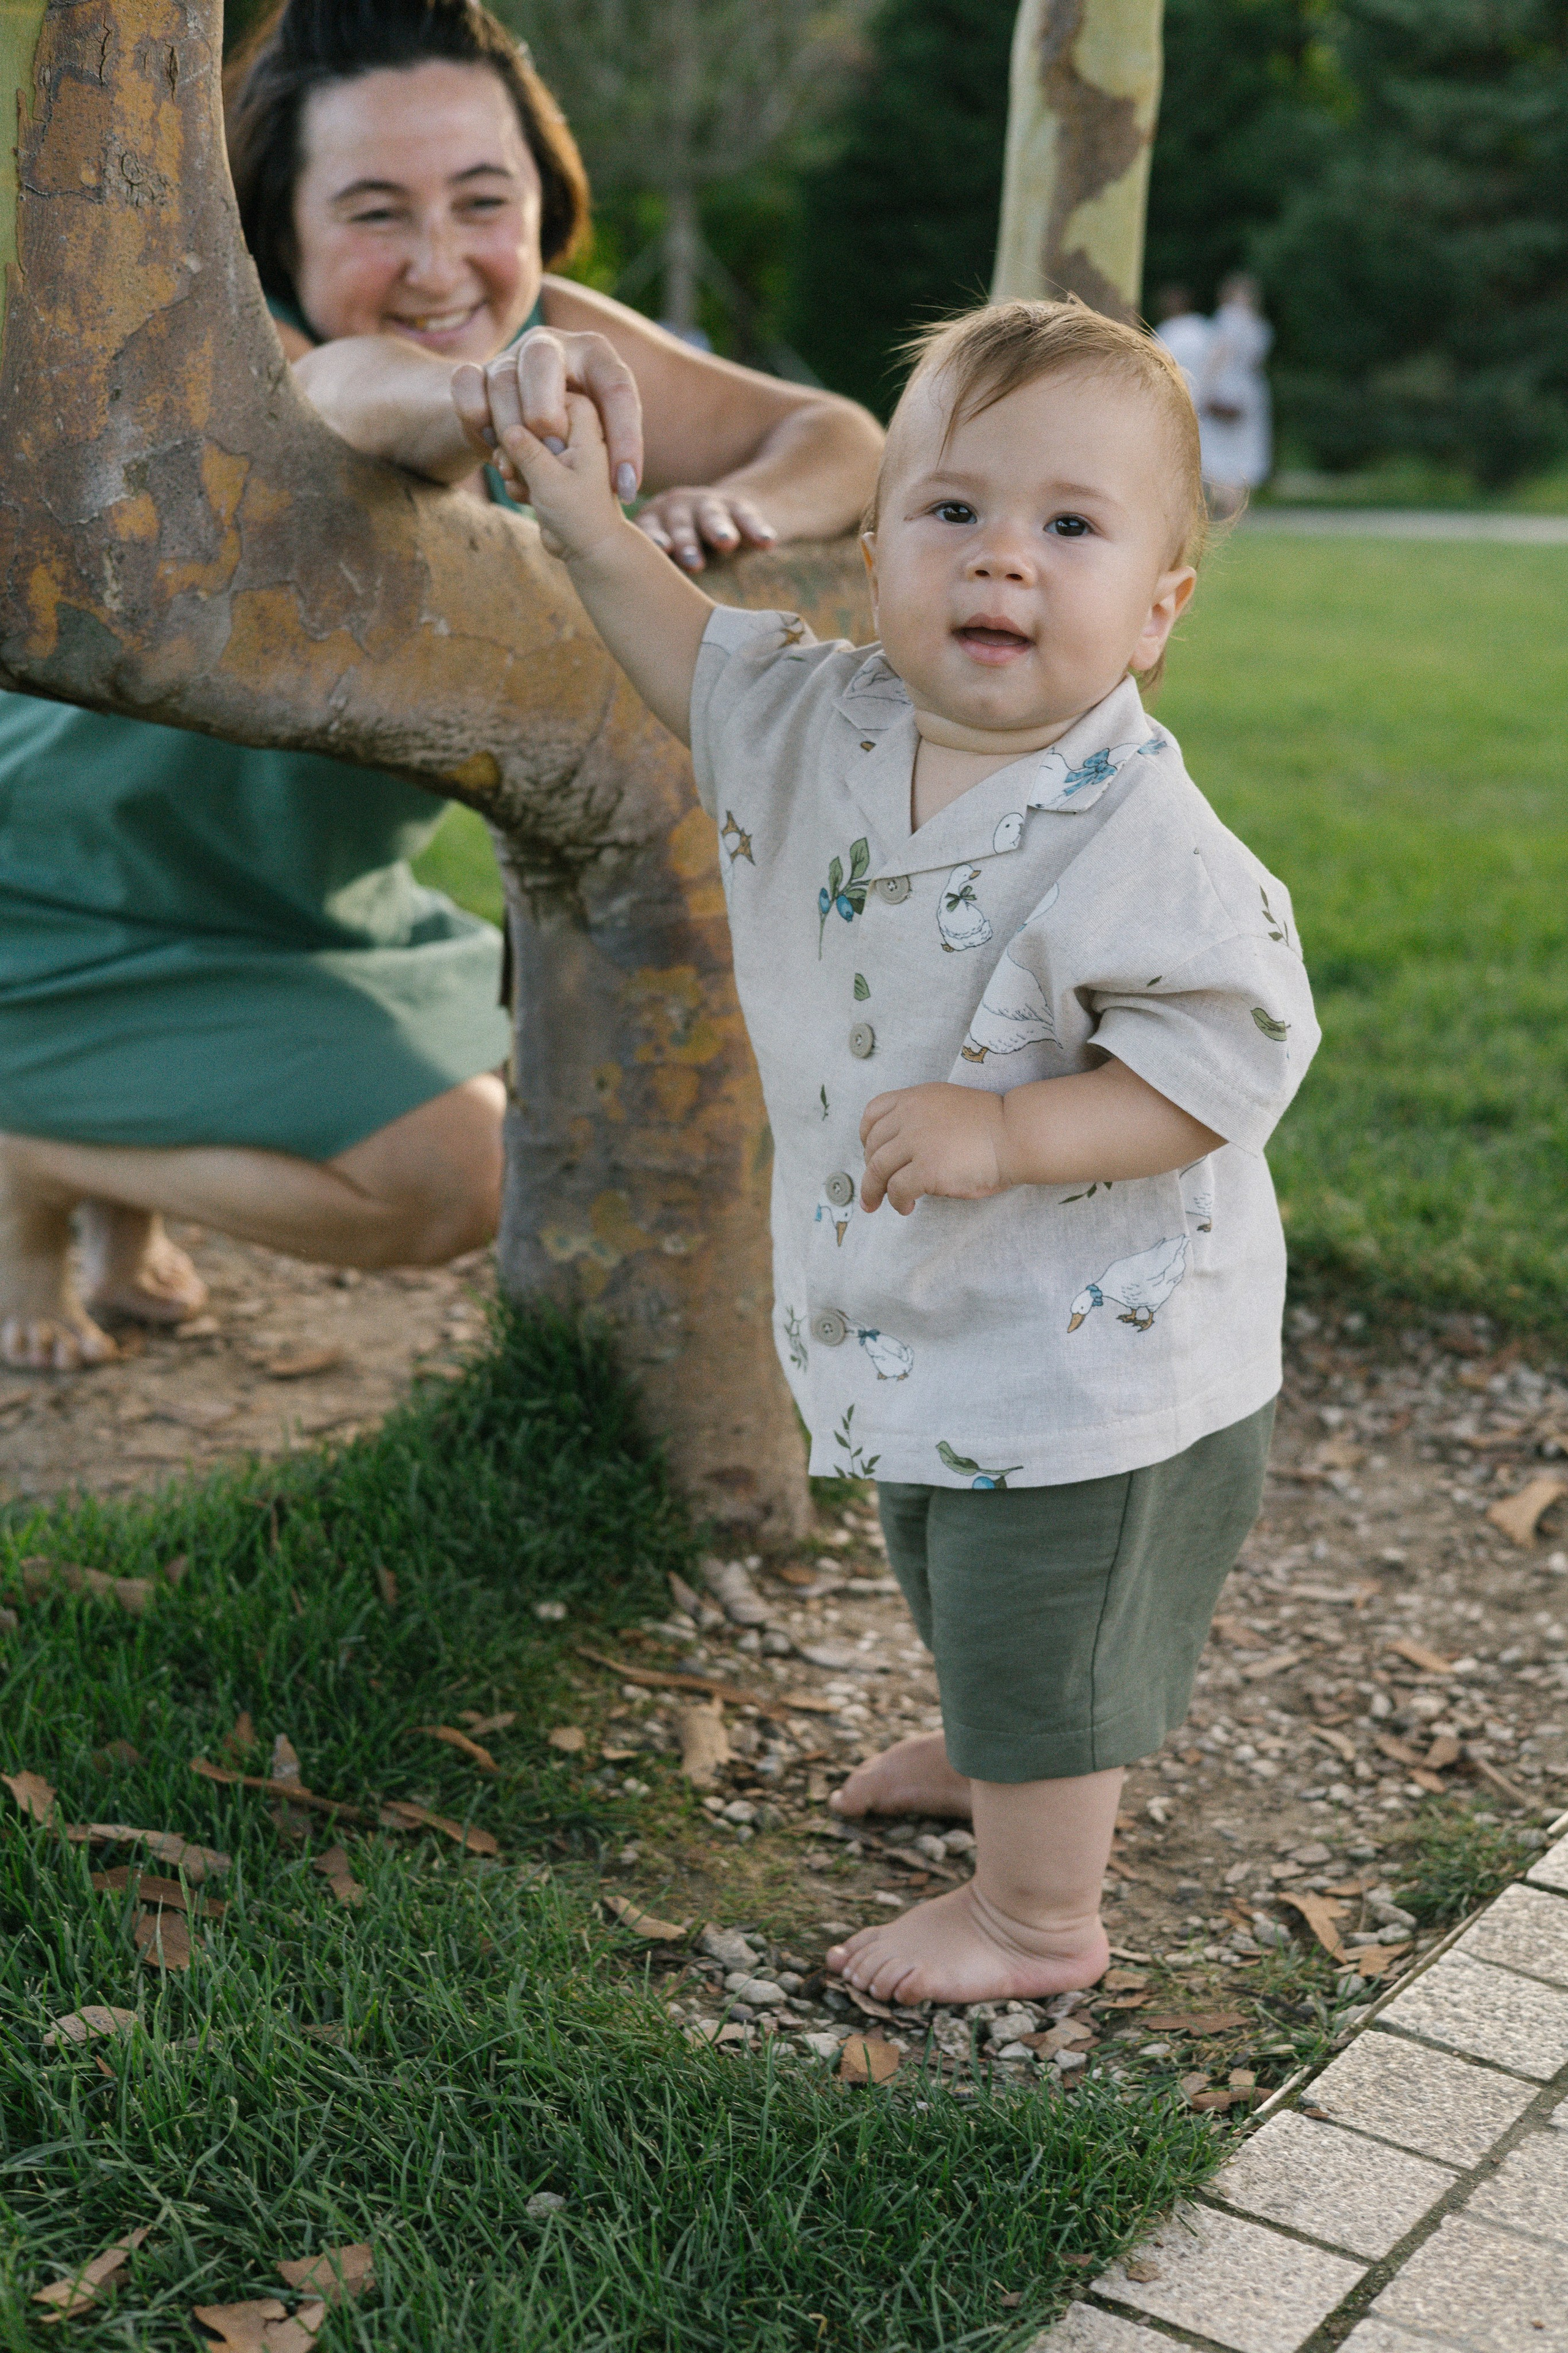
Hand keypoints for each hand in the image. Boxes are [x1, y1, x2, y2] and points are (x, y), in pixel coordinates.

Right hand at [451, 326, 643, 504]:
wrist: (520, 432)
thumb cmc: (573, 443)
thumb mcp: (599, 446)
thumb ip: (607, 453)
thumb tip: (624, 484)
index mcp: (596, 358)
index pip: (616, 389)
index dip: (624, 439)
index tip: (626, 487)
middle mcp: (552, 346)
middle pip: (542, 360)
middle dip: (545, 413)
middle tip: (552, 450)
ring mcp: (512, 356)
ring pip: (502, 379)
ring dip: (509, 428)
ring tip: (518, 464)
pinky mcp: (479, 372)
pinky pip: (466, 382)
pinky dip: (476, 417)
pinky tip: (492, 445)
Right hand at [454, 386, 620, 564]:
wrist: (586, 550)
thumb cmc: (581, 516)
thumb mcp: (551, 482)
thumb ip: (528, 451)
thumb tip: (507, 428)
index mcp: (586, 427)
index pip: (555, 394)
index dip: (535, 412)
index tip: (527, 437)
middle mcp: (572, 433)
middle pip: (530, 416)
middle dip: (516, 443)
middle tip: (512, 468)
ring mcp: (556, 451)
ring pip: (520, 439)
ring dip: (512, 462)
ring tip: (515, 482)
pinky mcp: (543, 469)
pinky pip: (517, 461)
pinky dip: (515, 478)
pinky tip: (522, 495)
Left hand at [634, 486, 777, 571]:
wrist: (718, 522)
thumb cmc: (682, 557)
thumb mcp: (665, 562)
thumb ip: (658, 579)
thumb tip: (656, 623)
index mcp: (654, 522)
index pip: (650, 530)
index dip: (656, 539)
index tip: (662, 551)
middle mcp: (677, 509)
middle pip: (680, 526)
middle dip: (687, 543)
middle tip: (693, 563)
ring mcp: (706, 504)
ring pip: (711, 517)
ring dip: (718, 530)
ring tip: (727, 543)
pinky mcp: (736, 505)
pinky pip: (747, 517)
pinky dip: (756, 530)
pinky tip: (767, 542)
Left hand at [859, 1084, 1010, 1214]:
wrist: (1017, 1134)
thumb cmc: (993, 1126)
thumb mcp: (949, 1107)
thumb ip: (923, 1119)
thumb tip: (902, 1151)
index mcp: (917, 1097)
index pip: (874, 1111)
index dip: (866, 1135)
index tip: (869, 1151)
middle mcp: (911, 1115)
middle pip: (873, 1144)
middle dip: (869, 1168)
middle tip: (874, 1187)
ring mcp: (917, 1141)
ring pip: (877, 1169)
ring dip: (874, 1190)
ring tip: (879, 1203)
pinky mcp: (926, 1168)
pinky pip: (897, 1189)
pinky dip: (896, 1201)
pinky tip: (906, 1207)